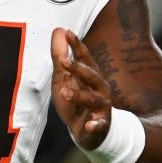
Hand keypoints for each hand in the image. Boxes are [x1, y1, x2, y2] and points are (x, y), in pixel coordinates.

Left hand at [50, 28, 112, 149]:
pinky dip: (95, 125)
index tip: (68, 33)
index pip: (84, 58)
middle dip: (79, 69)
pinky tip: (89, 125)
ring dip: (78, 96)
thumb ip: (60, 57)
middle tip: (63, 61)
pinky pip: (99, 125)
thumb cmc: (76, 102)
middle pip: (91, 76)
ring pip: (92, 100)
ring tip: (64, 93)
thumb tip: (59, 30)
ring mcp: (102, 107)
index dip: (77, 46)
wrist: (90, 132)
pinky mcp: (101, 125)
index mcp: (91, 76)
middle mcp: (100, 88)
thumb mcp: (64, 79)